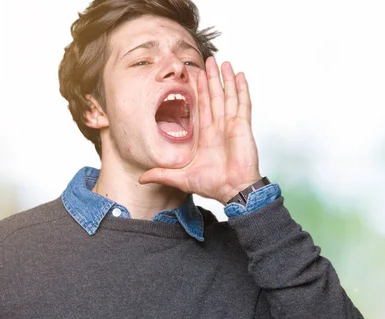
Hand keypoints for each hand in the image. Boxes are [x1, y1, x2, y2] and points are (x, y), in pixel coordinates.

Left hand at [139, 57, 261, 204]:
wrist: (232, 191)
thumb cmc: (212, 185)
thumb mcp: (181, 178)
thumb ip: (161, 174)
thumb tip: (141, 179)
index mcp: (206, 135)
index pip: (201, 107)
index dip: (198, 91)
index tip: (194, 76)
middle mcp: (219, 127)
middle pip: (214, 96)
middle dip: (211, 78)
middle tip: (207, 60)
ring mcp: (232, 125)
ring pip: (228, 96)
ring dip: (225, 79)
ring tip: (222, 62)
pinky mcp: (242, 126)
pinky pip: (243, 104)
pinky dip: (242, 89)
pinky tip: (240, 75)